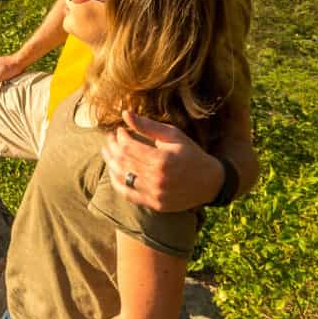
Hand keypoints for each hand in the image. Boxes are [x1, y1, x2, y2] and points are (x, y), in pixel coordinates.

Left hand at [103, 110, 222, 212]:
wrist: (209, 182)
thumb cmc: (190, 153)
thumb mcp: (173, 135)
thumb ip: (148, 126)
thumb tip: (125, 114)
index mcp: (162, 161)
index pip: (128, 147)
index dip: (119, 137)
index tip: (119, 130)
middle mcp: (157, 180)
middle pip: (123, 162)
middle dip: (112, 147)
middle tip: (109, 138)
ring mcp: (155, 194)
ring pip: (122, 177)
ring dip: (110, 163)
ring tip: (107, 151)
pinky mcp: (154, 204)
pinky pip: (128, 194)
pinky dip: (117, 182)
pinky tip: (113, 171)